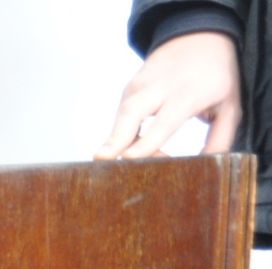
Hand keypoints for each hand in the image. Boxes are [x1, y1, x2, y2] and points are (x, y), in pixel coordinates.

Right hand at [96, 31, 241, 159]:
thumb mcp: (230, 105)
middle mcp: (159, 87)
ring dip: (118, 144)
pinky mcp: (127, 90)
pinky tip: (134, 149)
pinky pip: (120, 118)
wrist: (199, 36)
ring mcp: (139, 87)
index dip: (146, 141)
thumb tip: (206, 170)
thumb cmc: (218, 76)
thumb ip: (220, 139)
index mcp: (189, 92)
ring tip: (130, 164)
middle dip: (114, 139)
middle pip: (131, 114)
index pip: (164, 120)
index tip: (129, 157)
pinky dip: (121, 137)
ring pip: (121, 118)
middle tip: (100, 160)